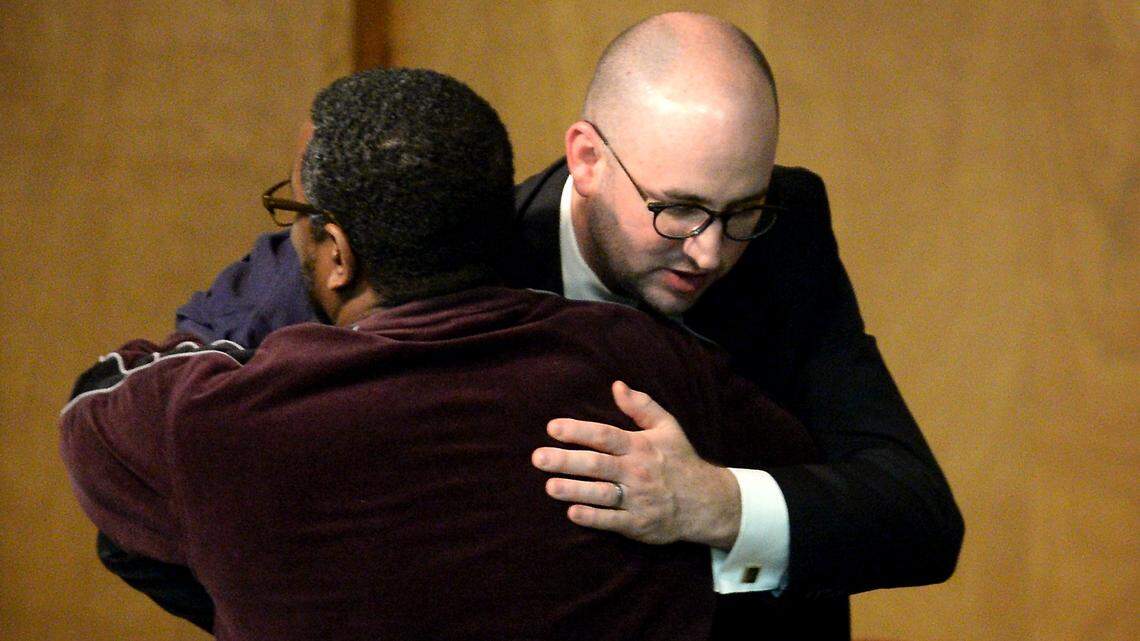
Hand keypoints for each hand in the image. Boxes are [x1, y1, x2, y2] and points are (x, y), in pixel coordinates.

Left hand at [531, 381, 740, 548]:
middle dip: (565, 461)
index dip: (578, 431)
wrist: (706, 502)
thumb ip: (641, 406)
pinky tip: (572, 513)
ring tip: (549, 486)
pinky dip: (592, 517)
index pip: (605, 436)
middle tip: (538, 458)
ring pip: (600, 494)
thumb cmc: (680, 461)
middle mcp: (636, 472)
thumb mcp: (668, 428)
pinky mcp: (638, 523)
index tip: (552, 427)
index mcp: (640, 446)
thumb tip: (617, 385)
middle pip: (596, 464)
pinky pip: (611, 521)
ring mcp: (637, 499)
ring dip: (574, 490)